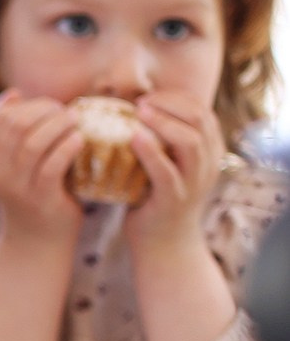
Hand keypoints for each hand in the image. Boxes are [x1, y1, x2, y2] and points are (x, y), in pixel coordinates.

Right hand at [0, 91, 83, 244]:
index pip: (1, 118)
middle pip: (16, 125)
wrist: (37, 240)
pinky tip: (80, 140)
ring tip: (76, 121)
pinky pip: (53, 165)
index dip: (28, 105)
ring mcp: (16, 186)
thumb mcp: (11, 163)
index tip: (50, 106)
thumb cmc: (30, 193)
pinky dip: (67, 148)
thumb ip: (9, 132)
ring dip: (58, 125)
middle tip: (67, 111)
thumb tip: (12, 95)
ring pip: (32, 143)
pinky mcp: (40, 197)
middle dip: (44, 111)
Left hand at [124, 87, 225, 261]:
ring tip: (138, 113)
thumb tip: (131, 111)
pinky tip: (133, 137)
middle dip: (171, 104)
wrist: (163, 244)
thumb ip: (160, 142)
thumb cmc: (156, 199)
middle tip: (141, 101)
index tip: (150, 95)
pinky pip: (166, 171)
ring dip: (163, 122)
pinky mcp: (174, 199)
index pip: (202, 112)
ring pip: (189, 141)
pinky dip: (150, 151)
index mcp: (209, 152)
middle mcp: (207, 164)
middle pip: (200, 119)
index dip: (177, 98)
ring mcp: (194, 182)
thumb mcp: (166, 166)